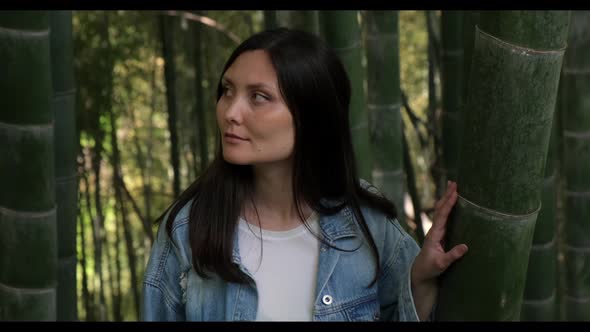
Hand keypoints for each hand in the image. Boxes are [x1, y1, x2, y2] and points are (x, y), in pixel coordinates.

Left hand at [410, 181, 467, 319]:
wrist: (421, 272)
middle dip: (447, 195)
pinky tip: (452, 201)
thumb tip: (465, 247)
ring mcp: (436, 230)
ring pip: (441, 211)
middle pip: (440, 209)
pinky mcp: (440, 233)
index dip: (448, 204)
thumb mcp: (442, 264)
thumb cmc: (430, 268)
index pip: (442, 215)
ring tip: (453, 186)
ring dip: (446, 198)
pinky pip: (444, 216)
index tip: (455, 193)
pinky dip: (447, 206)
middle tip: (454, 182)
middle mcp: (434, 229)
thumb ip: (452, 256)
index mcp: (434, 234)